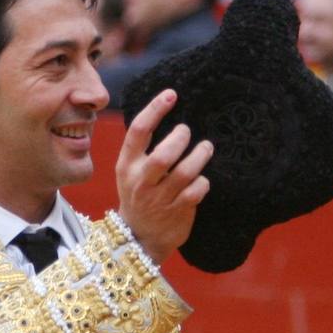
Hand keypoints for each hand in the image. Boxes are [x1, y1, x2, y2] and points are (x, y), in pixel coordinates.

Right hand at [115, 89, 212, 265]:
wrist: (139, 238)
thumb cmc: (139, 195)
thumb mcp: (130, 172)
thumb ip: (143, 148)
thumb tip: (165, 111)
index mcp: (126, 166)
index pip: (138, 133)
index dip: (155, 110)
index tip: (171, 95)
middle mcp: (140, 182)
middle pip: (163, 155)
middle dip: (180, 138)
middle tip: (187, 132)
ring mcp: (159, 199)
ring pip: (185, 172)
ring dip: (200, 155)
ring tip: (206, 147)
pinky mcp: (177, 212)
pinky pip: (197, 190)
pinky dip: (203, 182)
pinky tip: (202, 179)